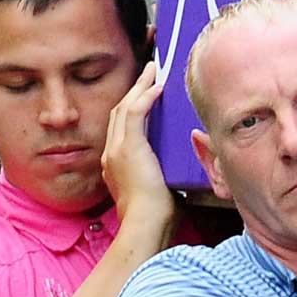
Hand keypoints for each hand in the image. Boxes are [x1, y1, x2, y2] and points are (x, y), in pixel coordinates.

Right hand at [101, 63, 174, 243]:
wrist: (145, 225)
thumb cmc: (155, 218)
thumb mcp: (160, 191)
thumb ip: (166, 176)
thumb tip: (185, 169)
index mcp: (115, 164)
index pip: (121, 127)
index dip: (131, 107)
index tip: (145, 94)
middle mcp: (111, 153)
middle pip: (120, 112)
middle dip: (134, 90)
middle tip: (149, 72)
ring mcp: (117, 150)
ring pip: (125, 108)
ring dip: (140, 87)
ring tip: (153, 71)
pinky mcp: (128, 148)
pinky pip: (134, 113)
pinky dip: (145, 97)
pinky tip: (157, 86)